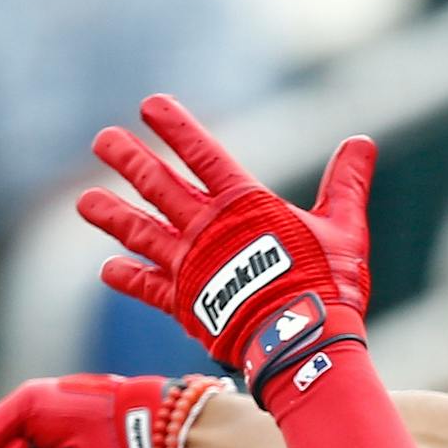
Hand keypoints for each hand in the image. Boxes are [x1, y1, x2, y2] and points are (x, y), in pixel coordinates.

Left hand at [78, 94, 375, 396]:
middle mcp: (207, 230)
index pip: (203, 155)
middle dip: (130, 160)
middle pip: (159, 185)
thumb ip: (346, 185)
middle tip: (103, 140)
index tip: (148, 105)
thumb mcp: (344, 227)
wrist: (302, 342)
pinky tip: (108, 268)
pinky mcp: (183, 304)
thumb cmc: (328, 284)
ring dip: (113, 214)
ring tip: (85, 201)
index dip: (176, 128)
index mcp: (244, 205)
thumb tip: (362, 143)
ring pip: (141, 232)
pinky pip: (147, 287)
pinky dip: (128, 277)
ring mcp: (190, 266)